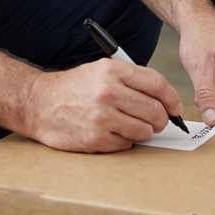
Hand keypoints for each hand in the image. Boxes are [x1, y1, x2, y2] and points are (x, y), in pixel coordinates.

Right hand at [24, 58, 183, 152]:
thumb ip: (131, 80)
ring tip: (132, 126)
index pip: (157, 84)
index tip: (175, 107)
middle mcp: (108, 92)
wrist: (39, 103)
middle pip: (155, 110)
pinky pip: (127, 144)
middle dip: (161, 119)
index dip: (172, 98)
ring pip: (145, 130)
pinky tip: (114, 132)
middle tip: (158, 122)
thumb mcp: (100, 70)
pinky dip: (126, 140)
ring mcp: (102, 117)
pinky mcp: (96, 138)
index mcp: (112, 71)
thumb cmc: (74, 87)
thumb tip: (164, 98)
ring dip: (144, 131)